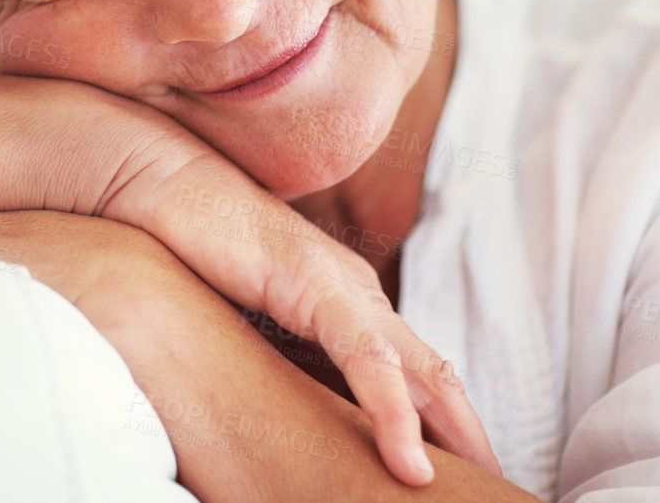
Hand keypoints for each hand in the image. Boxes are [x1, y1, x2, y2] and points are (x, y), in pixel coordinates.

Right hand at [89, 127, 499, 486]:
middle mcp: (358, 294)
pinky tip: (408, 460)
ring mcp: (343, 288)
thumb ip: (278, 357)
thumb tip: (289, 412)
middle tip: (497, 485)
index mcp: (346, 302)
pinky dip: (394, 413)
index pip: (410, 369)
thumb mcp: (244, 320)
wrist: (162, 186)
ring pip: (417, 371)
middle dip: (467, 432)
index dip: (440, 420)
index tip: (460, 470)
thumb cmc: (192, 250)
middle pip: (433, 373)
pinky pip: (368, 360)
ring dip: (452, 432)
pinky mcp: (317, 287)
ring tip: (480, 481)